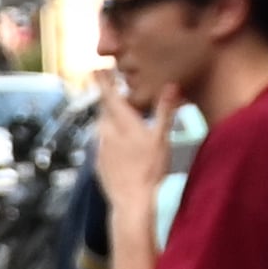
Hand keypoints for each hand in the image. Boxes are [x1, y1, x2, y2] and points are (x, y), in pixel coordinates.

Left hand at [94, 73, 174, 201]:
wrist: (131, 200)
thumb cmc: (149, 168)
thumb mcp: (162, 138)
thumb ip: (165, 111)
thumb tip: (172, 85)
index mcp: (120, 122)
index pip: (108, 95)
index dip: (102, 80)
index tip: (96, 68)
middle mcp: (105, 131)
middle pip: (104, 110)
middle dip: (110, 100)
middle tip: (120, 94)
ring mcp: (99, 147)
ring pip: (102, 126)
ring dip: (110, 119)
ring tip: (123, 118)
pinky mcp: (98, 161)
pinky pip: (102, 142)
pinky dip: (109, 137)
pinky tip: (121, 144)